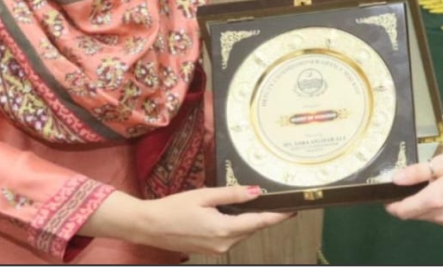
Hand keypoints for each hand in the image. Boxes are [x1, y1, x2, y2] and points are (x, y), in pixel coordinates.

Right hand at [81, 185, 292, 254]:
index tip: (293, 209)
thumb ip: (233, 194)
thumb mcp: (205, 195)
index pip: (259, 222)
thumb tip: (257, 192)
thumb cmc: (174, 208)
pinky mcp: (210, 250)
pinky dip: (235, 225)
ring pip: (242, 232)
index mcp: (224, 229)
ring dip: (247, 220)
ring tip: (251, 203)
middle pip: (252, 228)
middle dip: (262, 215)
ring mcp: (217, 250)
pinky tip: (230, 213)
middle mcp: (224, 244)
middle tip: (273, 199)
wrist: (149, 226)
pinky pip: (230, 236)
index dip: (277, 215)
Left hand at [384, 150, 442, 227]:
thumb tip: (395, 179)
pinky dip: (432, 206)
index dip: (390, 204)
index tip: (386, 192)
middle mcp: (439, 216)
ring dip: (419, 204)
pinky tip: (440, 190)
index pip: (401, 211)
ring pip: (424, 216)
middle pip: (411, 214)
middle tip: (405, 183)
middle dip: (404, 202)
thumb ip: (417, 172)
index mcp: (433, 200)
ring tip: (424, 183)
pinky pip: (437, 216)